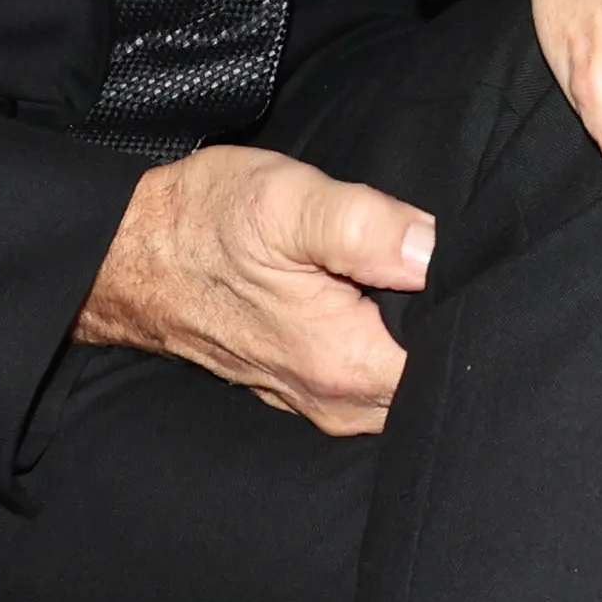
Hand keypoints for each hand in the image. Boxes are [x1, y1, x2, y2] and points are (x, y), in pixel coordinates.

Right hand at [73, 144, 435, 433]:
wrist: (125, 255)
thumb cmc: (203, 224)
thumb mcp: (289, 202)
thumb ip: (370, 228)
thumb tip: (439, 248)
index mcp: (343, 363)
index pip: (448, 368)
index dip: (471, 319)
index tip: (475, 276)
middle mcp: (332, 399)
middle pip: (429, 384)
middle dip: (449, 334)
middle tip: (453, 275)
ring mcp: (312, 399)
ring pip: (398, 388)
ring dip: (415, 344)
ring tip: (417, 287)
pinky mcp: (296, 384)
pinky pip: (365, 384)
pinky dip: (383, 351)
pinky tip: (382, 308)